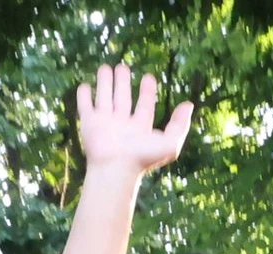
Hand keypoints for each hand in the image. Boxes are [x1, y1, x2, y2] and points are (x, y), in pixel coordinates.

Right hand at [74, 64, 190, 176]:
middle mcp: (122, 123)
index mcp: (140, 127)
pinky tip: (85, 86)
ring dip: (105, 83)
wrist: (115, 168)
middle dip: (122, 82)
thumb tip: (189, 104)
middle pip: (122, 98)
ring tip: (105, 67)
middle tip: (123, 67)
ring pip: (104, 97)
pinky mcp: (89, 124)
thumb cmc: (142, 158)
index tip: (149, 76)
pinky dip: (84, 96)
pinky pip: (85, 106)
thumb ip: (180, 125)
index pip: (144, 105)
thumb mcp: (170, 143)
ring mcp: (104, 123)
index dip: (147, 91)